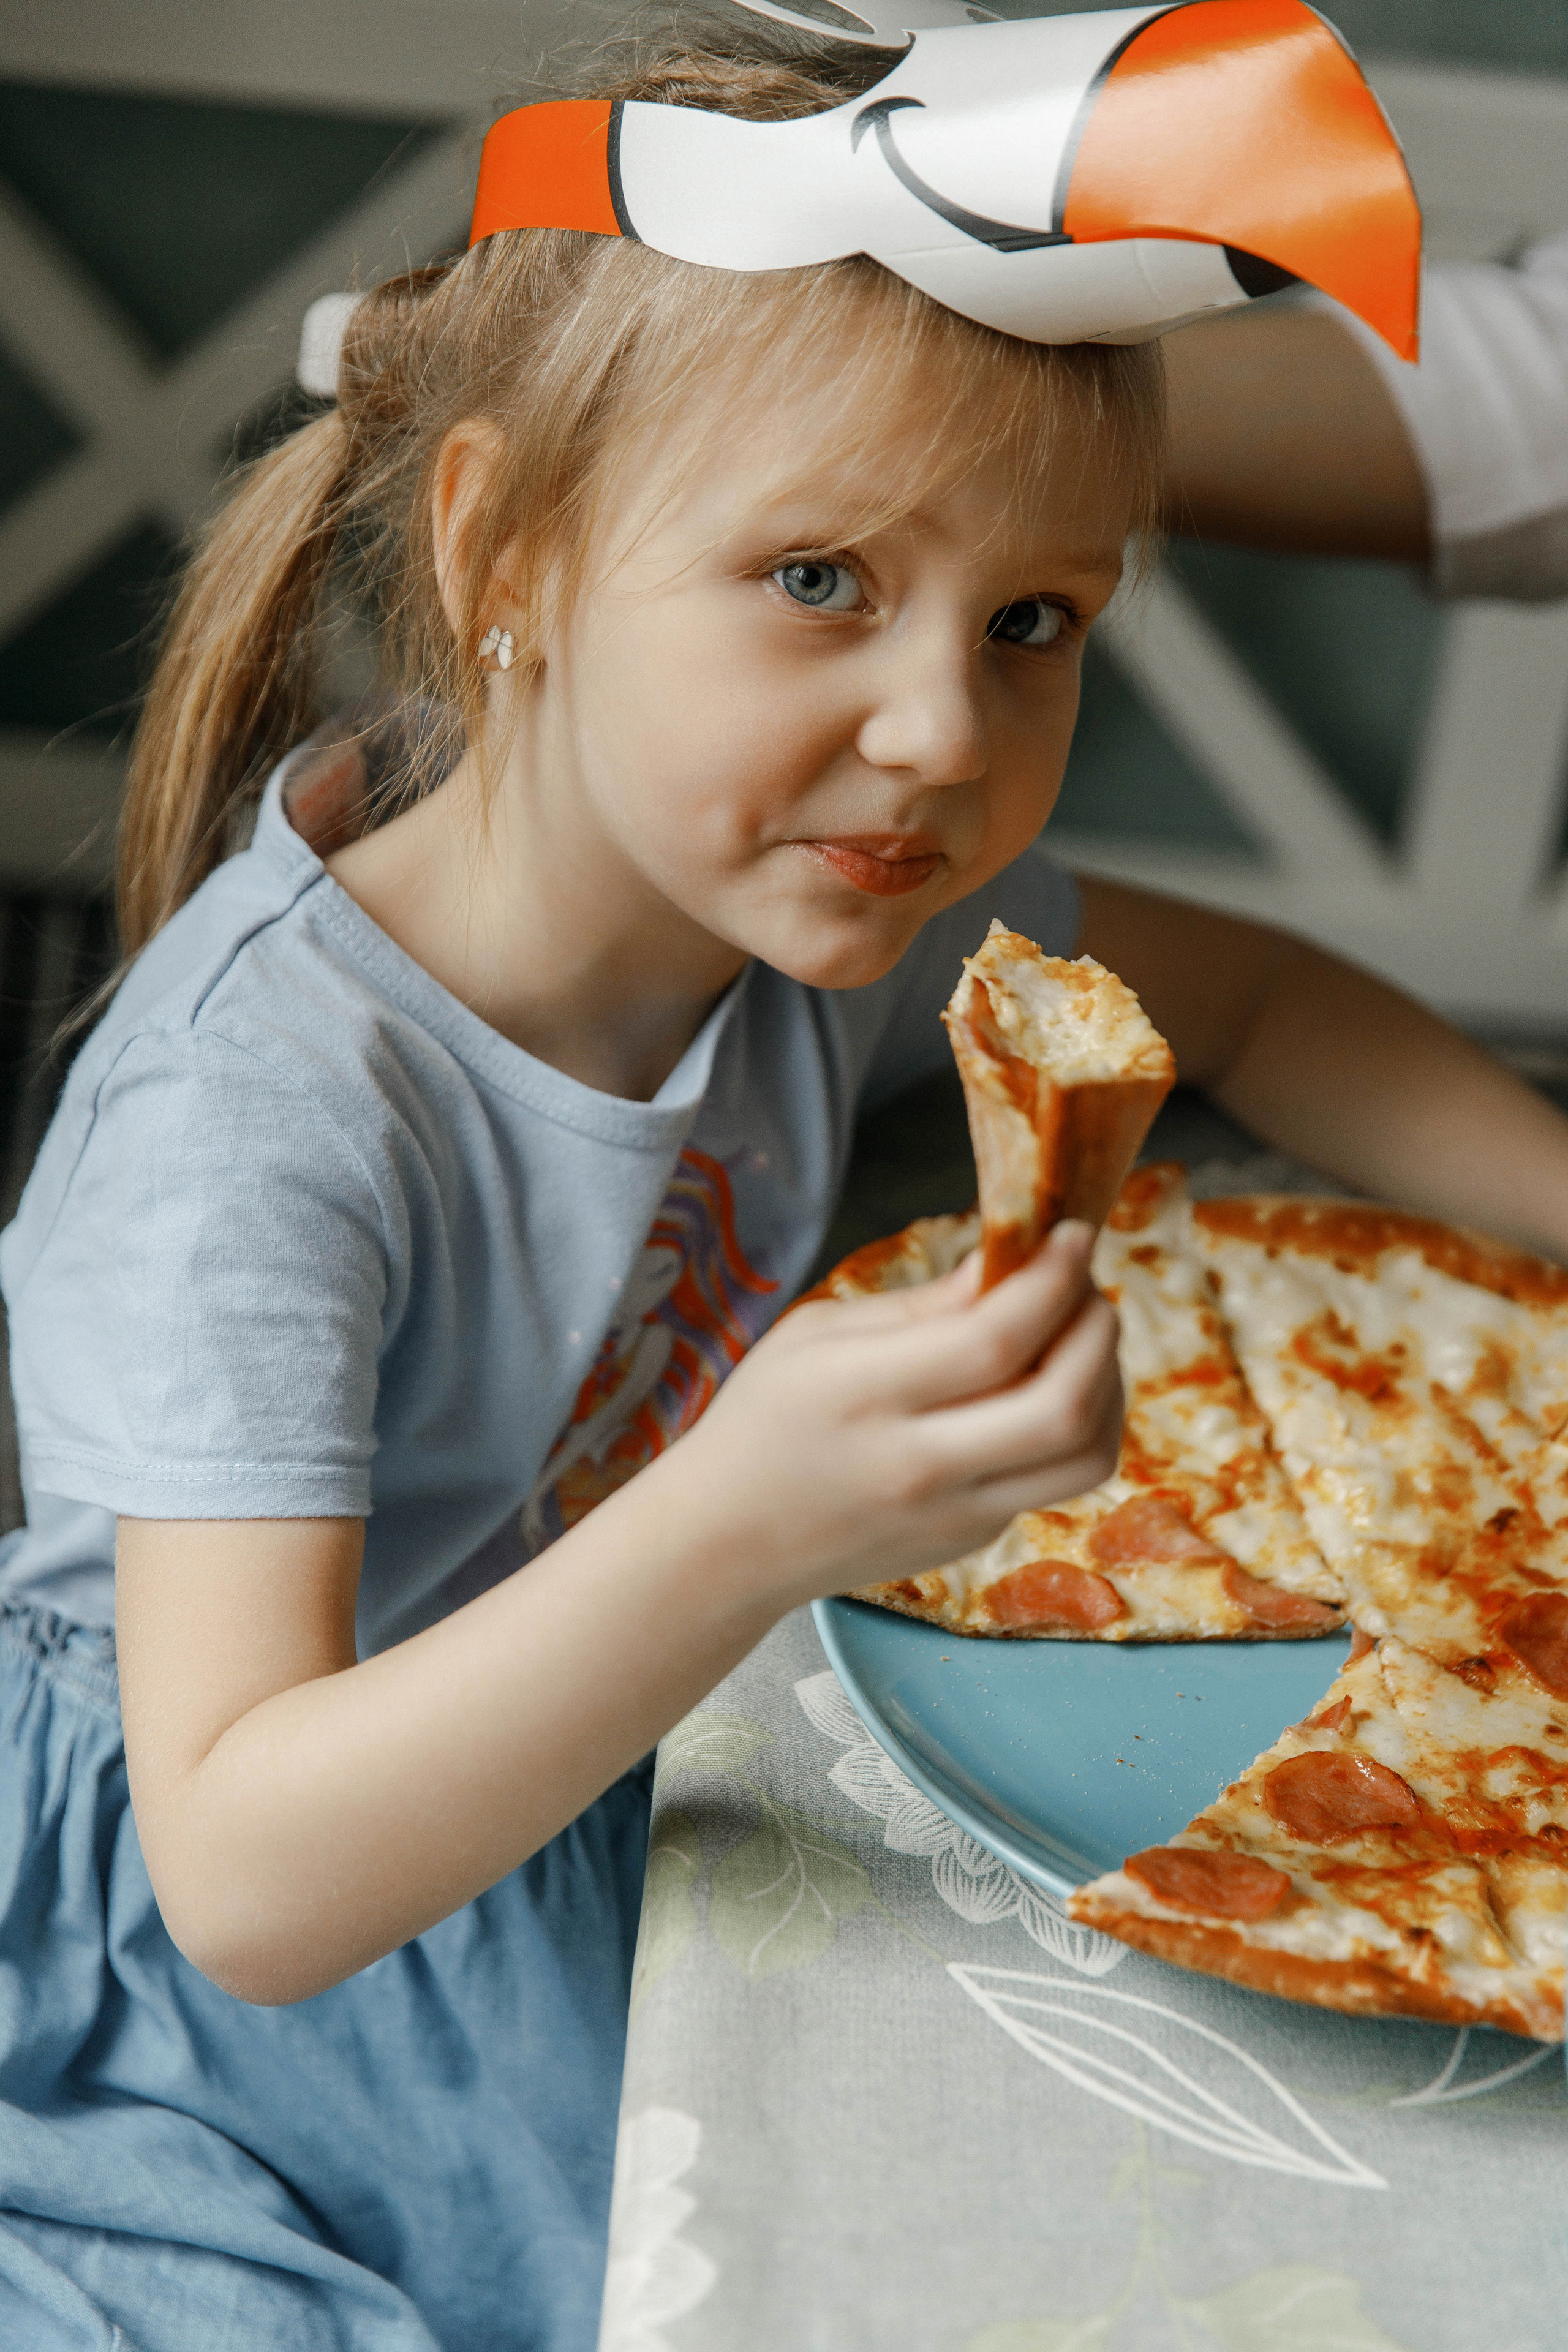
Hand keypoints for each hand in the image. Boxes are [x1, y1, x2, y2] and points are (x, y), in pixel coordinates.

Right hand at [655, 1221, 1121, 1610]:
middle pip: (1064, 1404)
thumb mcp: (818, 1333)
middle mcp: (919, 1464)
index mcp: (866, 1394)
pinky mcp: (973, 1540)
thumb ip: (923, 1305)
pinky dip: (1074, 1424)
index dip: (1055, 1277)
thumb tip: (1012, 1261)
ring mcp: (954, 1513)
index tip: (1073, 1235)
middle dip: (1099, 1330)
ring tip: (1081, 1341)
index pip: (996, 1336)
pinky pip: (1055, 1480)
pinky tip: (1043, 1387)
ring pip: (1086, 1455)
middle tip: (1087, 1289)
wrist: (728, 1542)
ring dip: (1109, 1386)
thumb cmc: (764, 1418)